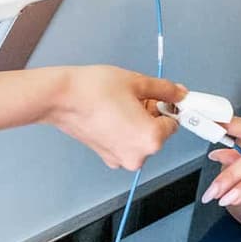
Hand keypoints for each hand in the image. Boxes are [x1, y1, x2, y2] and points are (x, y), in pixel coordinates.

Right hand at [48, 66, 185, 169]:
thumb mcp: (137, 82)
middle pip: (157, 133)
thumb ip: (165, 90)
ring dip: (137, 122)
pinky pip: (125, 143)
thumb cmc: (94, 90)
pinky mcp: (106, 156)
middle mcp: (137, 155)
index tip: (163, 97)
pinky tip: (112, 113)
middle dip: (151, 114)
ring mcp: (119, 158)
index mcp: (150, 139)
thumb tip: (179, 93)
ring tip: (121, 102)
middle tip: (136, 95)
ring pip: (140, 138)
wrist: (61, 98)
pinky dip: (123, 130)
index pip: (174, 123)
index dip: (168, 106)